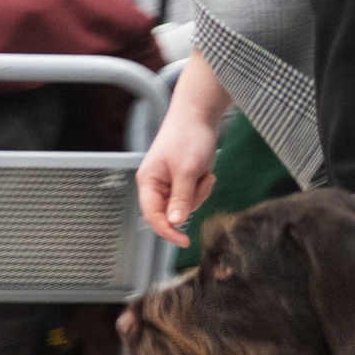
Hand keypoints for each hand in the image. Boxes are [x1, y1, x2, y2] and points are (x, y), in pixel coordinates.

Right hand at [137, 101, 221, 247]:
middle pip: (173, 212)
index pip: (152, 216)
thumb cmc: (188, 136)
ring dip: (200, 191)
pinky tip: (205, 170)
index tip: (184, 240)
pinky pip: (195, 194)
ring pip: (187, 204)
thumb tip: (174, 223)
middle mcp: (156, 184)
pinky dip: (203, 185)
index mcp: (148, 182)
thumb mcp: (186, 170)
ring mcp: (170, 182)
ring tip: (203, 172)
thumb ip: (181, 199)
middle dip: (192, 200)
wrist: (199, 114)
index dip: (167, 231)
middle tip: (200, 181)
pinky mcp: (183, 179)